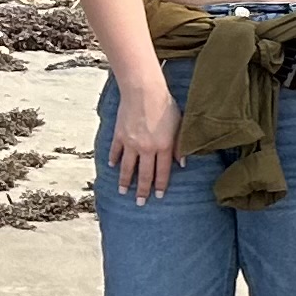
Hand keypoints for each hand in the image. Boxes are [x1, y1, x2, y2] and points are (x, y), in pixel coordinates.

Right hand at [107, 77, 181, 203]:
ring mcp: (131, 143)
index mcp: (163, 147)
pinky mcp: (119, 135)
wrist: (144, 92)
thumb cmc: (165, 106)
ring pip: (127, 167)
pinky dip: (114, 159)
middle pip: (144, 174)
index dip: (161, 185)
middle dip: (142, 191)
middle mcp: (147, 148)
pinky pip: (116, 151)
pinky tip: (112, 166)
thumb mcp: (179, 125)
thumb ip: (180, 145)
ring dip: (125, 181)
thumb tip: (182, 163)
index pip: (162, 172)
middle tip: (140, 203)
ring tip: (123, 192)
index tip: (159, 196)